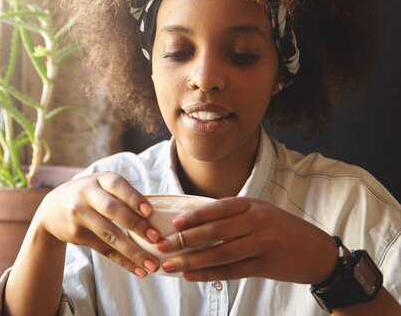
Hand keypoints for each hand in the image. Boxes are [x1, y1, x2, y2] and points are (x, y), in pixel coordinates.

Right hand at [33, 172, 161, 276]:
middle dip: (136, 225)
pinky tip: (138, 270)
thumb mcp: (99, 186)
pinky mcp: (77, 233)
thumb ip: (121, 195)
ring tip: (152, 264)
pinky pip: (103, 249)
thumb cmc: (87, 196)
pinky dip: (122, 261)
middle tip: (157, 239)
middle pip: (113, 210)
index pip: (117, 185)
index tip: (150, 211)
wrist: (51, 210)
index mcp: (98, 179)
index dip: (133, 197)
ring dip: (132, 251)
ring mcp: (80, 214)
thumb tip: (157, 215)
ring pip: (109, 234)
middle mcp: (86, 194)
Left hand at [156, 197, 337, 283]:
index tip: (172, 224)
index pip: (216, 209)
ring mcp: (261, 244)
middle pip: (213, 232)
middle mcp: (256, 221)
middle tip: (162, 246)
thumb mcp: (261, 212)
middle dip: (184, 240)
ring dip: (191, 261)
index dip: (193, 217)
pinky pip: (231, 271)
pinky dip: (208, 274)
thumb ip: (234, 215)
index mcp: (252, 204)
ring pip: (219, 254)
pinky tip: (191, 276)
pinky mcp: (264, 266)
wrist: (318, 252)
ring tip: (170, 265)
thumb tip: (195, 222)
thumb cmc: (283, 229)